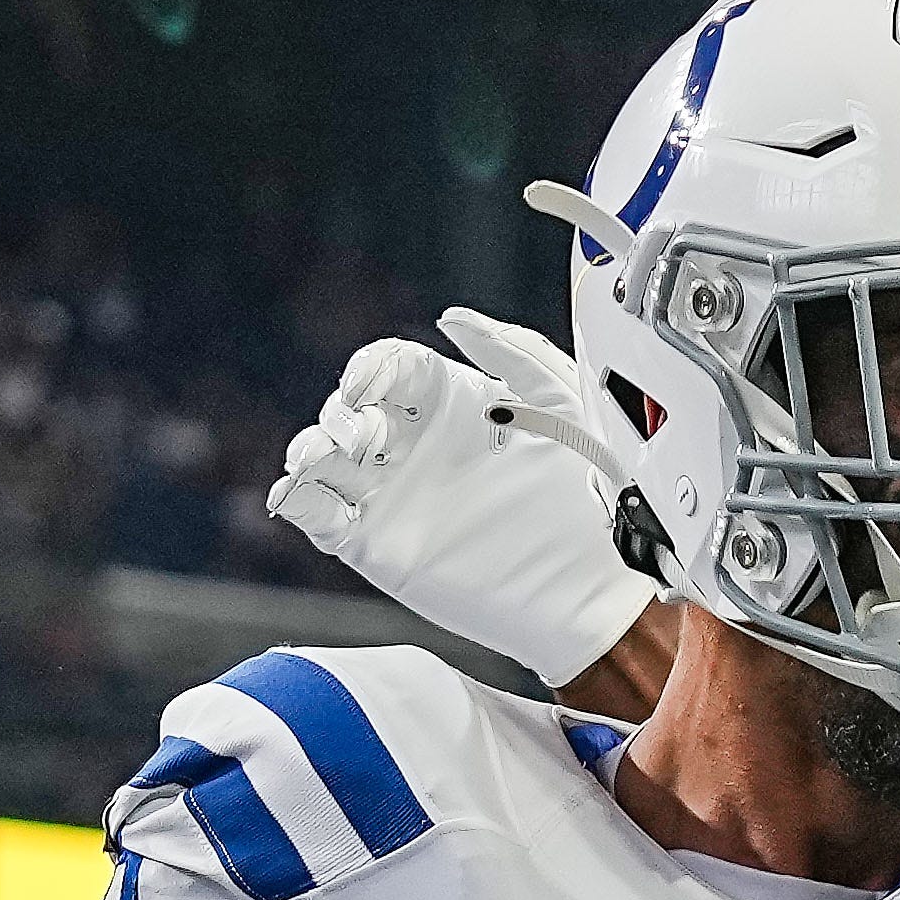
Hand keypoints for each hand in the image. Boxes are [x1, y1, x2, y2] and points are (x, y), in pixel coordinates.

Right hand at [266, 312, 655, 689]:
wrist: (604, 581)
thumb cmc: (601, 491)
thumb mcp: (567, 400)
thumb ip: (512, 350)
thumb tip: (451, 317)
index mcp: (456, 404)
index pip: (390, 366)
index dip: (371, 366)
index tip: (372, 382)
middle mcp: (419, 446)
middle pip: (347, 409)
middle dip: (344, 412)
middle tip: (370, 435)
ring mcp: (395, 496)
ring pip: (322, 456)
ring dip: (312, 446)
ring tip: (338, 455)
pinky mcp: (379, 546)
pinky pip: (317, 514)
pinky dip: (295, 496)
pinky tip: (298, 489)